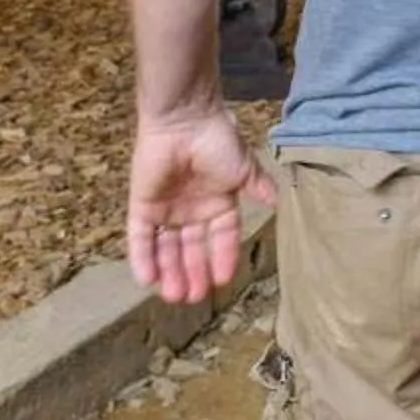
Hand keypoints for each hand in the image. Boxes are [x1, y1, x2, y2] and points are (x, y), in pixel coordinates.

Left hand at [125, 108, 273, 304]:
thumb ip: (259, 187)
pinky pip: (141, 238)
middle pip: (191, 249)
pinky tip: (148, 279)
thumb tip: (279, 202)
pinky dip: (143, 258)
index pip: (221, 238)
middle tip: (194, 297)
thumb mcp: (244, 168)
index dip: (222, 258)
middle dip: (193, 273)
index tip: (223, 280)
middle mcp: (191, 211)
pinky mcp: (142, 207)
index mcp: (217, 203)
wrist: (185, 122)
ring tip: (174, 296)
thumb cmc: (218, 143)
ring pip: (167, 249)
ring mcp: (165, 210)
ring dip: (170, 272)